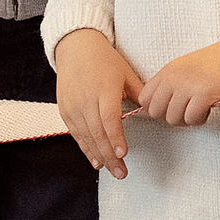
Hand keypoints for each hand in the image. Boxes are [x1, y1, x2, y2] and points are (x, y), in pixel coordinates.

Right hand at [54, 28, 143, 179]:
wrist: (75, 47)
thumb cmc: (104, 60)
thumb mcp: (126, 73)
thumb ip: (140, 94)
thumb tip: (154, 112)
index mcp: (104, 89)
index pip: (109, 119)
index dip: (116, 138)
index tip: (124, 154)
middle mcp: (86, 99)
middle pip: (97, 133)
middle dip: (110, 156)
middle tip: (122, 173)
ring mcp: (73, 105)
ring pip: (86, 136)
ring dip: (99, 155)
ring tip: (112, 171)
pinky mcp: (65, 109)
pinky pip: (76, 133)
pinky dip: (85, 148)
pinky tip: (95, 160)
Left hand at [139, 37, 219, 127]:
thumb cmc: (216, 63)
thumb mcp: (185, 68)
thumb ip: (169, 84)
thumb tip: (156, 107)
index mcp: (167, 70)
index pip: (144, 98)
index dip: (156, 109)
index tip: (170, 109)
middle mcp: (174, 77)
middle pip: (156, 112)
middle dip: (170, 117)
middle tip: (186, 112)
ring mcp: (188, 85)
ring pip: (172, 118)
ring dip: (186, 120)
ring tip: (198, 110)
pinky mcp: (204, 93)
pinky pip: (191, 118)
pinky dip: (199, 119)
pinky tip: (207, 110)